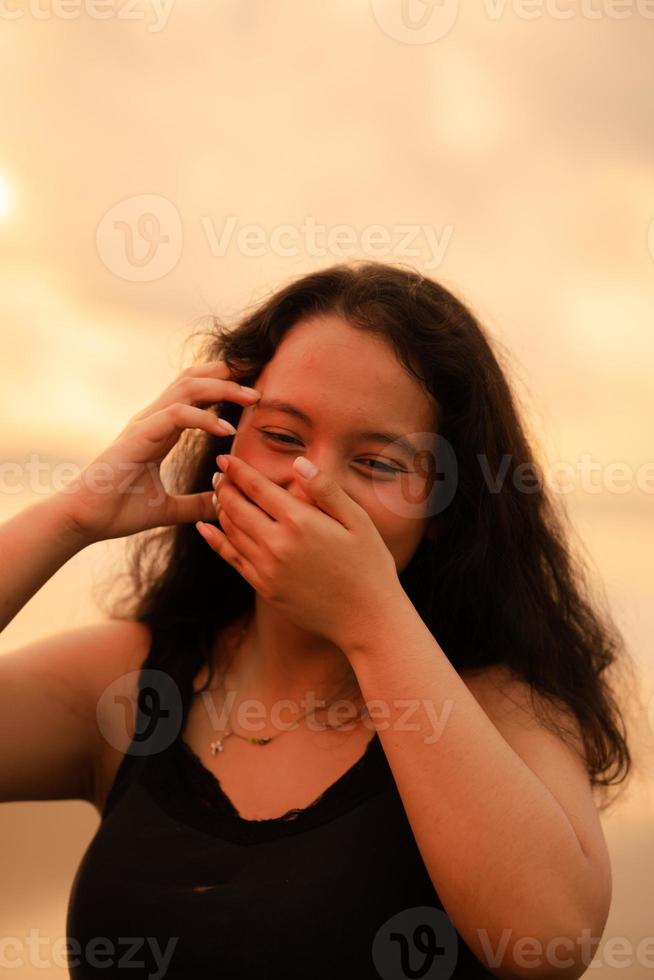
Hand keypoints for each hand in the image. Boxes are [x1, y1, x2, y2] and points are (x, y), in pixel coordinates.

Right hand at [55, 361, 261, 543]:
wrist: (84, 521)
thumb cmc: (118, 511)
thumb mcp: (169, 509)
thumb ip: (195, 503)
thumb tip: (221, 505)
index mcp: (159, 430)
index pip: (195, 393)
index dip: (224, 384)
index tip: (256, 388)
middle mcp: (153, 419)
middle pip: (194, 379)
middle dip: (229, 373)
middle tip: (262, 377)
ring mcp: (145, 424)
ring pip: (188, 388)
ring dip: (223, 389)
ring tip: (253, 397)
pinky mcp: (139, 436)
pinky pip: (177, 415)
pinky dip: (204, 418)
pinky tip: (226, 429)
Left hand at [195, 453, 404, 649]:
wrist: (366, 619)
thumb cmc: (369, 565)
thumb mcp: (357, 521)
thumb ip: (326, 490)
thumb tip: (299, 462)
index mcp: (300, 521)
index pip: (257, 487)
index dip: (237, 469)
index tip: (224, 456)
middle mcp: (277, 544)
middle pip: (236, 507)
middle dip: (224, 487)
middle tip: (219, 474)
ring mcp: (267, 569)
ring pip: (231, 531)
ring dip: (221, 510)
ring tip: (219, 495)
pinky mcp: (264, 588)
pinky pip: (232, 558)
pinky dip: (216, 540)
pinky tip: (207, 528)